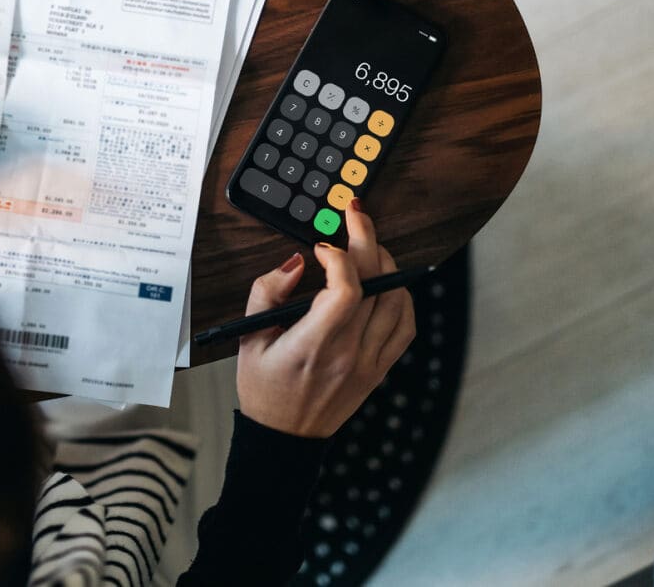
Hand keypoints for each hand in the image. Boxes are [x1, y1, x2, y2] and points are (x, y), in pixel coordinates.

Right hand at [236, 200, 415, 437]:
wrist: (285, 438)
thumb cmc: (264, 388)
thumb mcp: (248, 338)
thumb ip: (267, 292)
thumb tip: (297, 261)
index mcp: (312, 345)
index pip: (345, 290)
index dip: (339, 257)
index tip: (321, 247)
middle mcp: (347, 353)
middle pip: (374, 284)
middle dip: (366, 238)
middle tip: (355, 215)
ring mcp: (369, 362)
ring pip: (396, 299)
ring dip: (386, 263)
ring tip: (369, 246)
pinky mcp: (380, 369)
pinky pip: (405, 325)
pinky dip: (402, 297)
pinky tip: (387, 282)